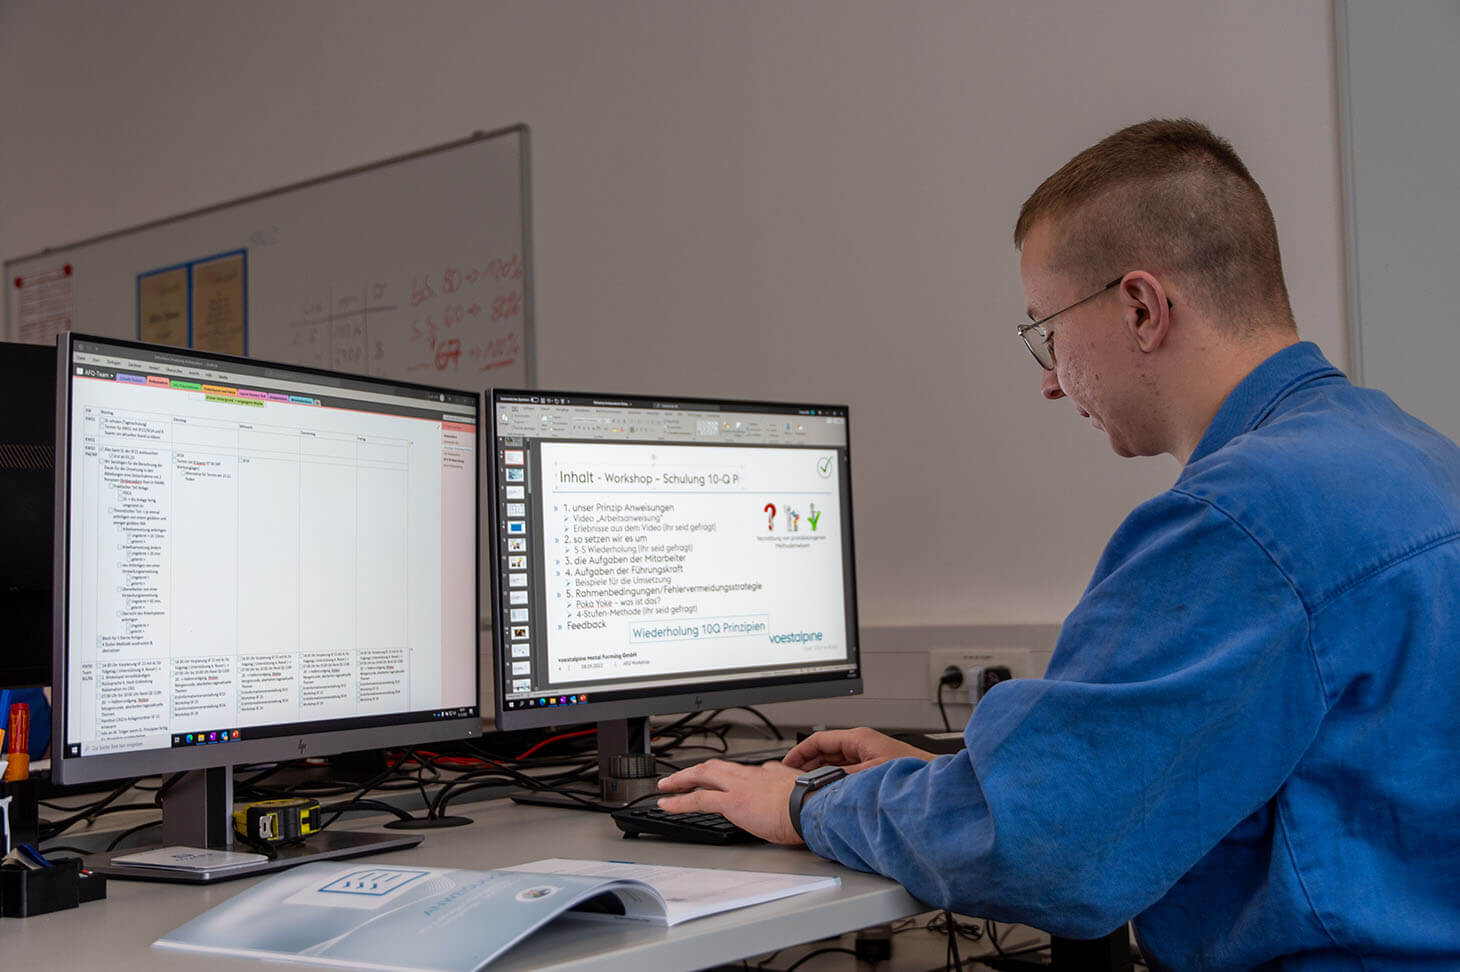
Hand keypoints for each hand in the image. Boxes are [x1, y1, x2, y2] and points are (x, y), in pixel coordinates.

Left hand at [657, 759, 802, 844]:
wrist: (810, 807)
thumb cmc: (810, 804)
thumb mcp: (800, 790)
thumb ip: (788, 789)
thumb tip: (788, 791)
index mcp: (767, 773)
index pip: (742, 771)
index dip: (728, 776)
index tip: (723, 782)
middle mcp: (749, 775)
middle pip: (715, 766)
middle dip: (694, 770)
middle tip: (679, 777)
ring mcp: (738, 786)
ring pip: (702, 775)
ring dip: (680, 780)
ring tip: (666, 786)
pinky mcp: (731, 802)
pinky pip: (697, 799)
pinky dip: (679, 801)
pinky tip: (667, 805)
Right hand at [783, 727, 935, 773]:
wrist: (934, 783)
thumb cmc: (911, 772)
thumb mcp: (868, 774)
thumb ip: (841, 777)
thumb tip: (820, 782)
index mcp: (859, 739)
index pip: (819, 740)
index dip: (800, 752)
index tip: (786, 763)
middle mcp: (863, 744)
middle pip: (826, 750)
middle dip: (808, 764)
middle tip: (794, 779)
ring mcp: (869, 755)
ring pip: (836, 761)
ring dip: (822, 773)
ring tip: (809, 787)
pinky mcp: (874, 766)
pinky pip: (847, 769)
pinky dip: (835, 778)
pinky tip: (830, 791)